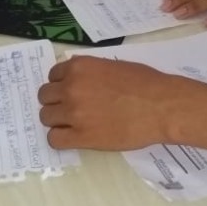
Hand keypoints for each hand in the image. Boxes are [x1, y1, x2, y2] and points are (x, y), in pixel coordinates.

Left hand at [38, 56, 179, 149]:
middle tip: (70, 109)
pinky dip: (60, 139)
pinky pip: (54, 139)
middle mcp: (71, 87)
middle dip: (56, 102)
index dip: (61, 85)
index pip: (53, 76)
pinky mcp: (81, 136)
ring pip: (46, 118)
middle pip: (45, 97)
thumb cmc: (145, 83)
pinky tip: (73, 138)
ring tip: (73, 125)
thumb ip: (90, 71)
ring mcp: (74, 113)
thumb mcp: (113, 65)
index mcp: (80, 67)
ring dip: (57, 121)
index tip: (69, 92)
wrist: (161, 106)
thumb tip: (79, 77)